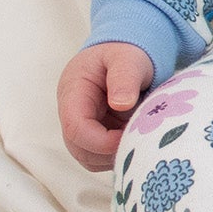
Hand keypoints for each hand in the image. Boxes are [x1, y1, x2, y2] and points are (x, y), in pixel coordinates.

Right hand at [57, 42, 153, 171]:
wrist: (127, 54)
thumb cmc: (126, 53)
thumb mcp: (128, 58)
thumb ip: (124, 77)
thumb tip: (121, 104)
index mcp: (73, 92)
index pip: (75, 127)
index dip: (100, 141)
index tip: (129, 136)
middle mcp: (73, 112)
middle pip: (79, 148)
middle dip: (109, 151)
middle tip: (139, 138)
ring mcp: (83, 125)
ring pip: (90, 158)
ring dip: (114, 155)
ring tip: (139, 135)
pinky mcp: (96, 135)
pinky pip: (102, 157)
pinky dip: (119, 154)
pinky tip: (137, 139)